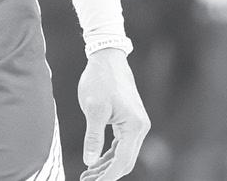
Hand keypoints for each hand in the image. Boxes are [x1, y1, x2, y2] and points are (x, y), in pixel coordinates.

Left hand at [77, 48, 149, 180]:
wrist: (107, 57)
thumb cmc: (100, 80)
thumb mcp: (93, 109)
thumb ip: (94, 137)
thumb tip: (90, 161)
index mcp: (135, 126)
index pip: (122, 161)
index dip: (107, 176)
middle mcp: (140, 127)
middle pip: (125, 161)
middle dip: (107, 174)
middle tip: (86, 180)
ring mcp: (136, 124)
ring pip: (123, 154)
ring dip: (106, 166)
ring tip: (87, 174)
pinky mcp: (129, 120)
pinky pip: (121, 144)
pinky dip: (109, 154)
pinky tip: (95, 161)